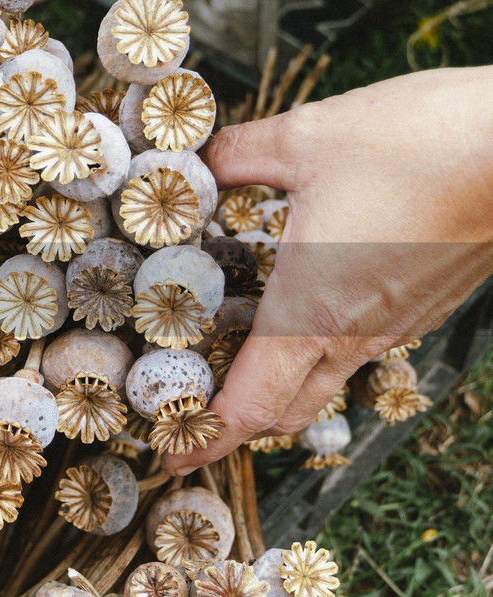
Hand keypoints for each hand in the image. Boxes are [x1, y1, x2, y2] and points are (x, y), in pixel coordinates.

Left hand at [164, 67, 492, 474]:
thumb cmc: (420, 143)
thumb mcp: (304, 139)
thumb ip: (236, 157)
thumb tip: (193, 162)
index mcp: (312, 314)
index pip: (248, 405)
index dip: (204, 438)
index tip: (170, 458)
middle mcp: (355, 336)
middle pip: (284, 410)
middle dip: (234, 422)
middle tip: (190, 409)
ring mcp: (398, 325)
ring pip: (325, 381)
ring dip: (277, 386)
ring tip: (234, 359)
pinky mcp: (426, 303)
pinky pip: (361, 348)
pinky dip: (319, 351)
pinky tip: (302, 308)